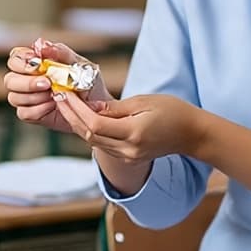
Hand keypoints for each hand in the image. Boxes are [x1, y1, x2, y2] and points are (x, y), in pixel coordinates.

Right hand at [2, 38, 111, 134]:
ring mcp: (26, 97)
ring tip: (55, 96)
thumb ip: (61, 53)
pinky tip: (53, 105)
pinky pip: (24, 113)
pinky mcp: (30, 114)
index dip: (22, 63)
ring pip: (14, 97)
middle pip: (9, 79)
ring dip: (35, 97)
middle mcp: (26, 79)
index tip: (39, 66)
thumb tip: (43, 45)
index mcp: (34, 62)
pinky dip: (39, 110)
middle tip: (48, 83)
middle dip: (27, 83)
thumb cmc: (88, 82)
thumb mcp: (79, 64)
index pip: (15, 58)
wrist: (97, 108)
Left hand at [53, 89, 204, 163]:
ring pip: (93, 142)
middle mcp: (128, 149)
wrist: (192, 134)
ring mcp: (128, 156)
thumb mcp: (144, 102)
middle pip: (89, 135)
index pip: (95, 123)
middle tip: (58, 96)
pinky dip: (89, 131)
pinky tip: (82, 116)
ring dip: (77, 123)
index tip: (65, 92)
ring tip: (65, 104)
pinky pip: (102, 145)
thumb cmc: (173, 111)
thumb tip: (90, 106)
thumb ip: (115, 108)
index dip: (76, 108)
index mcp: (133, 133)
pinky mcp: (128, 158)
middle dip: (71, 115)